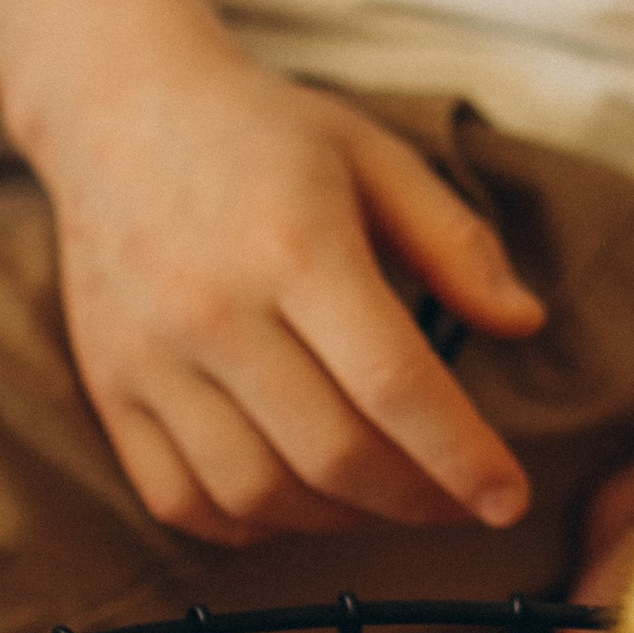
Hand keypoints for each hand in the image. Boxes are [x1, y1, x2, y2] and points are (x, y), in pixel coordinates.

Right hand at [34, 40, 544, 543]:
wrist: (118, 109)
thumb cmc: (266, 133)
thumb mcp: (375, 155)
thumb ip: (454, 241)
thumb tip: (525, 323)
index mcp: (295, 246)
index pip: (394, 385)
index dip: (462, 457)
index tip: (509, 498)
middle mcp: (215, 311)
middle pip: (332, 455)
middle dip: (417, 500)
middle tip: (460, 499)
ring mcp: (150, 357)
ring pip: (258, 492)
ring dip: (340, 518)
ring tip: (386, 493)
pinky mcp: (108, 386)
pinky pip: (180, 499)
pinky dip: (250, 523)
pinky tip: (299, 496)